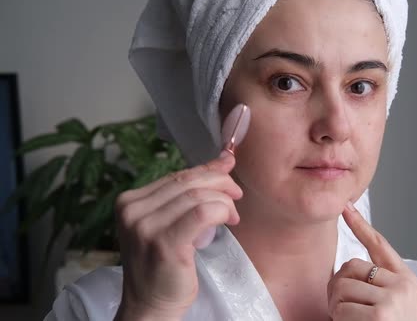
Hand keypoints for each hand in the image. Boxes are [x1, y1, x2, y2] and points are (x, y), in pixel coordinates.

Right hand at [114, 151, 241, 319]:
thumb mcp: (170, 222)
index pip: (176, 175)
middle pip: (187, 181)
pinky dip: (221, 211)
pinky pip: (203, 213)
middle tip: (236, 194)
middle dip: (220, 183)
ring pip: (198, 195)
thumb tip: (224, 161)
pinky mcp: (165, 243)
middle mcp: (132, 212)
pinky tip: (228, 220)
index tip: (228, 170)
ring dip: (224, 201)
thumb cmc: (162, 265)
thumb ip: (189, 192)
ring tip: (231, 215)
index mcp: (129, 202)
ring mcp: (145, 227)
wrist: (150, 305)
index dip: (207, 170)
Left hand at [327, 203, 416, 320]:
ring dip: (337, 308)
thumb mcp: (398, 306)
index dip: (360, 224)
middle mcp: (402, 285)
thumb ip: (380, 286)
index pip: (379, 244)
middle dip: (338, 287)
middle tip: (342, 308)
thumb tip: (347, 274)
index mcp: (406, 280)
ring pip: (341, 288)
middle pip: (350, 267)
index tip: (345, 206)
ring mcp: (392, 298)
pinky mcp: (381, 314)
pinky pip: (341, 309)